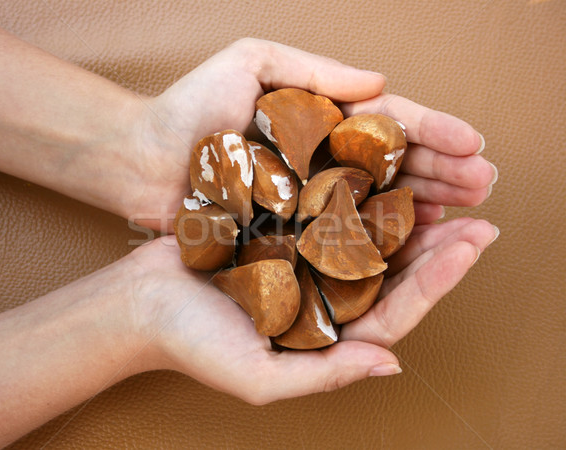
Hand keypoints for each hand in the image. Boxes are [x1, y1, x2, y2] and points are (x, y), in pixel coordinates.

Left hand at [126, 38, 496, 231]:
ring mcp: (308, 198)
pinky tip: (415, 242)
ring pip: (377, 202)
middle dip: (443, 173)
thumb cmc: (190, 107)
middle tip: (486, 185)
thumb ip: (316, 70)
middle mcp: (322, 160)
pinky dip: (380, 239)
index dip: (433, 131)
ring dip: (425, 206)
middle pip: (393, 165)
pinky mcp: (288, 231)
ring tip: (467, 213)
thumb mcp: (252, 63)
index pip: (388, 124)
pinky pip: (342, 236)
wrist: (142, 161)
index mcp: (321, 118)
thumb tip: (382, 83)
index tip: (473, 143)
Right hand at [127, 216, 496, 404]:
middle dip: (436, 249)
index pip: (393, 312)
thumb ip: (324, 376)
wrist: (139, 301)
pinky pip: (327, 213)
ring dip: (404, 217)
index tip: (470, 248)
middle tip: (478, 216)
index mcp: (324, 336)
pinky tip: (381, 173)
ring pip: (366, 240)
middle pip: (390, 274)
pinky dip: (356, 196)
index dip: (436, 283)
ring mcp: (303, 264)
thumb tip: (391, 365)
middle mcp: (321, 298)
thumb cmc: (191, 344)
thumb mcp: (259, 377)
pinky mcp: (281, 234)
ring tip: (443, 192)